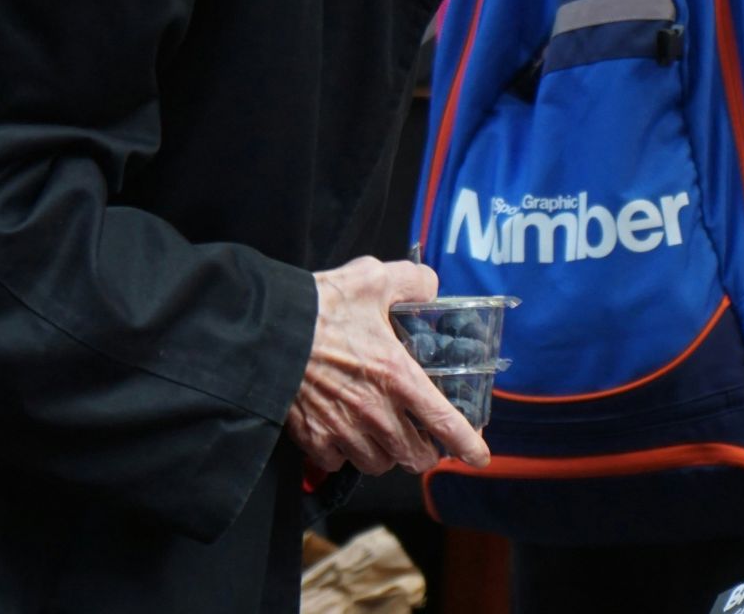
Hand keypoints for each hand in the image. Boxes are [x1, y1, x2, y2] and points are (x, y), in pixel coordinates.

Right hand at [285, 257, 490, 475]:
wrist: (264, 332)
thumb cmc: (322, 306)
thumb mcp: (375, 278)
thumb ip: (413, 281)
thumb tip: (430, 286)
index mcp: (397, 376)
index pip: (443, 421)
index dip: (466, 443)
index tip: (480, 457)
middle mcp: (375, 411)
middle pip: (413, 456)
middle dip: (424, 452)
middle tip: (423, 438)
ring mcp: (342, 429)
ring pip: (378, 464)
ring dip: (386, 455)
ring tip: (384, 437)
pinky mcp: (311, 438)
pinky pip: (338, 463)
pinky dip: (345, 455)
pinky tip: (345, 436)